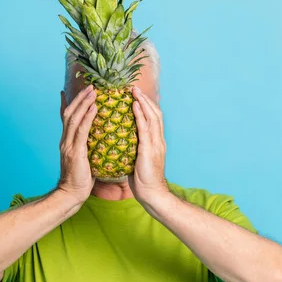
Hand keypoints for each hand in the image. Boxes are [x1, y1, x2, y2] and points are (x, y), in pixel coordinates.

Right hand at [57, 85, 96, 204]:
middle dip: (79, 98)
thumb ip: (86, 148)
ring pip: (74, 118)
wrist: (72, 194)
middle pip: (69, 113)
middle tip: (90, 86)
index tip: (68, 91)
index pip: (66, 118)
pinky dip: (88, 117)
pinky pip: (82, 130)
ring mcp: (68, 145)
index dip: (68, 104)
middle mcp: (65, 140)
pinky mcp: (74, 151)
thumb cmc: (80, 179)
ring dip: (84, 103)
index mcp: (66, 142)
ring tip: (93, 91)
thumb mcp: (83, 159)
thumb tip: (95, 142)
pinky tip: (94, 108)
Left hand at [128, 86, 168, 203]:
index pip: (153, 119)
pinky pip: (145, 128)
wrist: (151, 194)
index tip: (136, 95)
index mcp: (156, 143)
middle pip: (155, 113)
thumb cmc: (143, 180)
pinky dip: (140, 114)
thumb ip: (135, 149)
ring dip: (143, 101)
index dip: (146, 106)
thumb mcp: (138, 160)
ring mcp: (155, 144)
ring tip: (133, 91)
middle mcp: (158, 140)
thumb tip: (123, 142)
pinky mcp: (149, 149)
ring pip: (152, 116)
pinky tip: (134, 105)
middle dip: (145, 99)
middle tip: (133, 87)